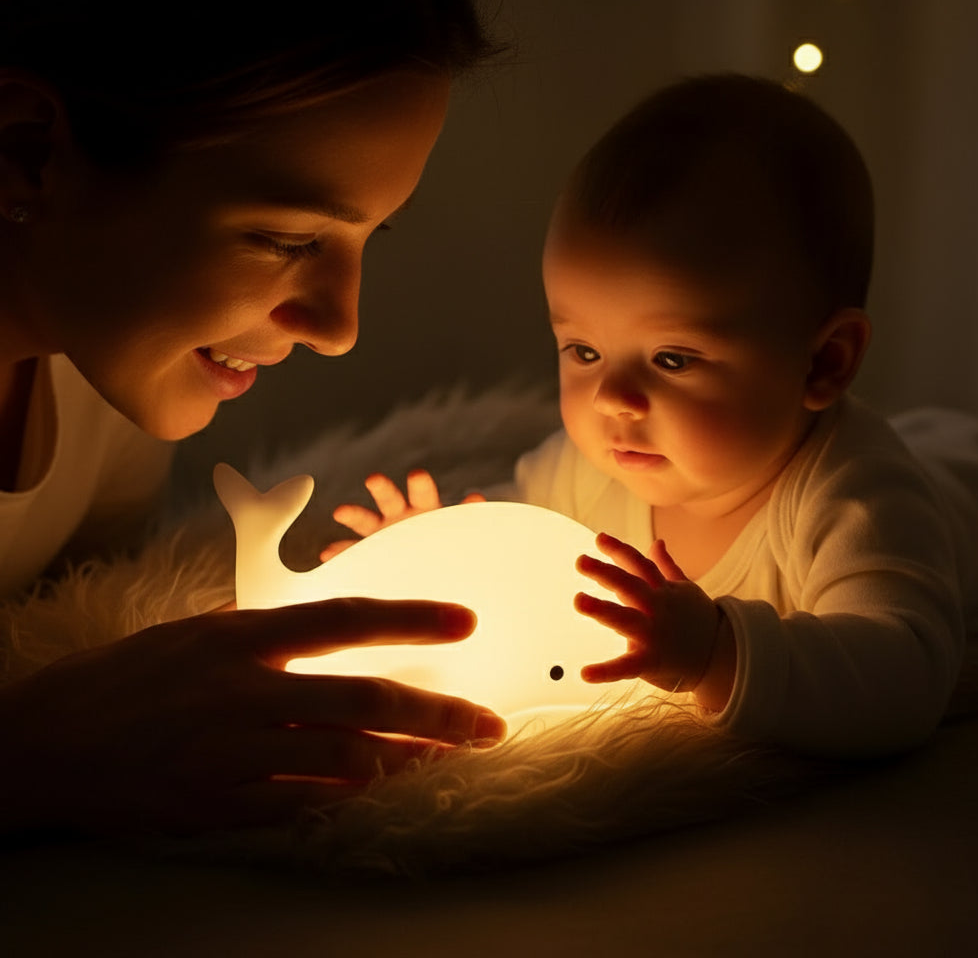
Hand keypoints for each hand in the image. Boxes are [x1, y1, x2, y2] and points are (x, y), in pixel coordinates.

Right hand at [0, 598, 505, 835]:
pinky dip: (349, 797)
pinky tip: (384, 792)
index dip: (411, 620)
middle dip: (437, 713)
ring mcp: (236, 751)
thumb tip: (316, 631)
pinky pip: (303, 802)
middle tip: (489, 723)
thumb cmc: (120, 679)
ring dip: (407, 760)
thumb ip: (258, 632)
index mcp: (241, 638)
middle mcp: (247, 691)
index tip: (465, 620)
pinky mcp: (221, 803)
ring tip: (453, 758)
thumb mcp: (190, 632)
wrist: (44, 744)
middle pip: (363, 699)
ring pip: (345, 756)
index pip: (345, 620)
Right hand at [321, 469, 484, 561]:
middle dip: (383, 488)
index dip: (420, 485)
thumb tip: (476, 498)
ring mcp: (383, 534)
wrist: (440, 571)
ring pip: (366, 520)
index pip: (423, 493)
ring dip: (354, 515)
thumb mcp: (464, 535)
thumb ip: (469, 519)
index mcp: (426, 509)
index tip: (417, 476)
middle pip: (390, 498)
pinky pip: (352, 553)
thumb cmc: (453, 548)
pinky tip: (328, 555)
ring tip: (340, 511)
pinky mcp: (370, 554)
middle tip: (374, 479)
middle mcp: (402, 517)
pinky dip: (341, 553)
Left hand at [575, 533, 724, 695]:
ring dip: (601, 609)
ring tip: (579, 600)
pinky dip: (606, 671)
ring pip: (625, 619)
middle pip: (629, 585)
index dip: (620, 550)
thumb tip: (657, 542)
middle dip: (605, 572)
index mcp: (663, 591)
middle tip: (581, 561)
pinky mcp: (651, 662)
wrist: (721, 658)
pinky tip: (584, 672)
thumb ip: (665, 566)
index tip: (599, 539)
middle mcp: (657, 609)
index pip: (640, 565)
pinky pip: (626, 667)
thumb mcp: (684, 590)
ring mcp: (653, 634)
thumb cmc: (698, 621)